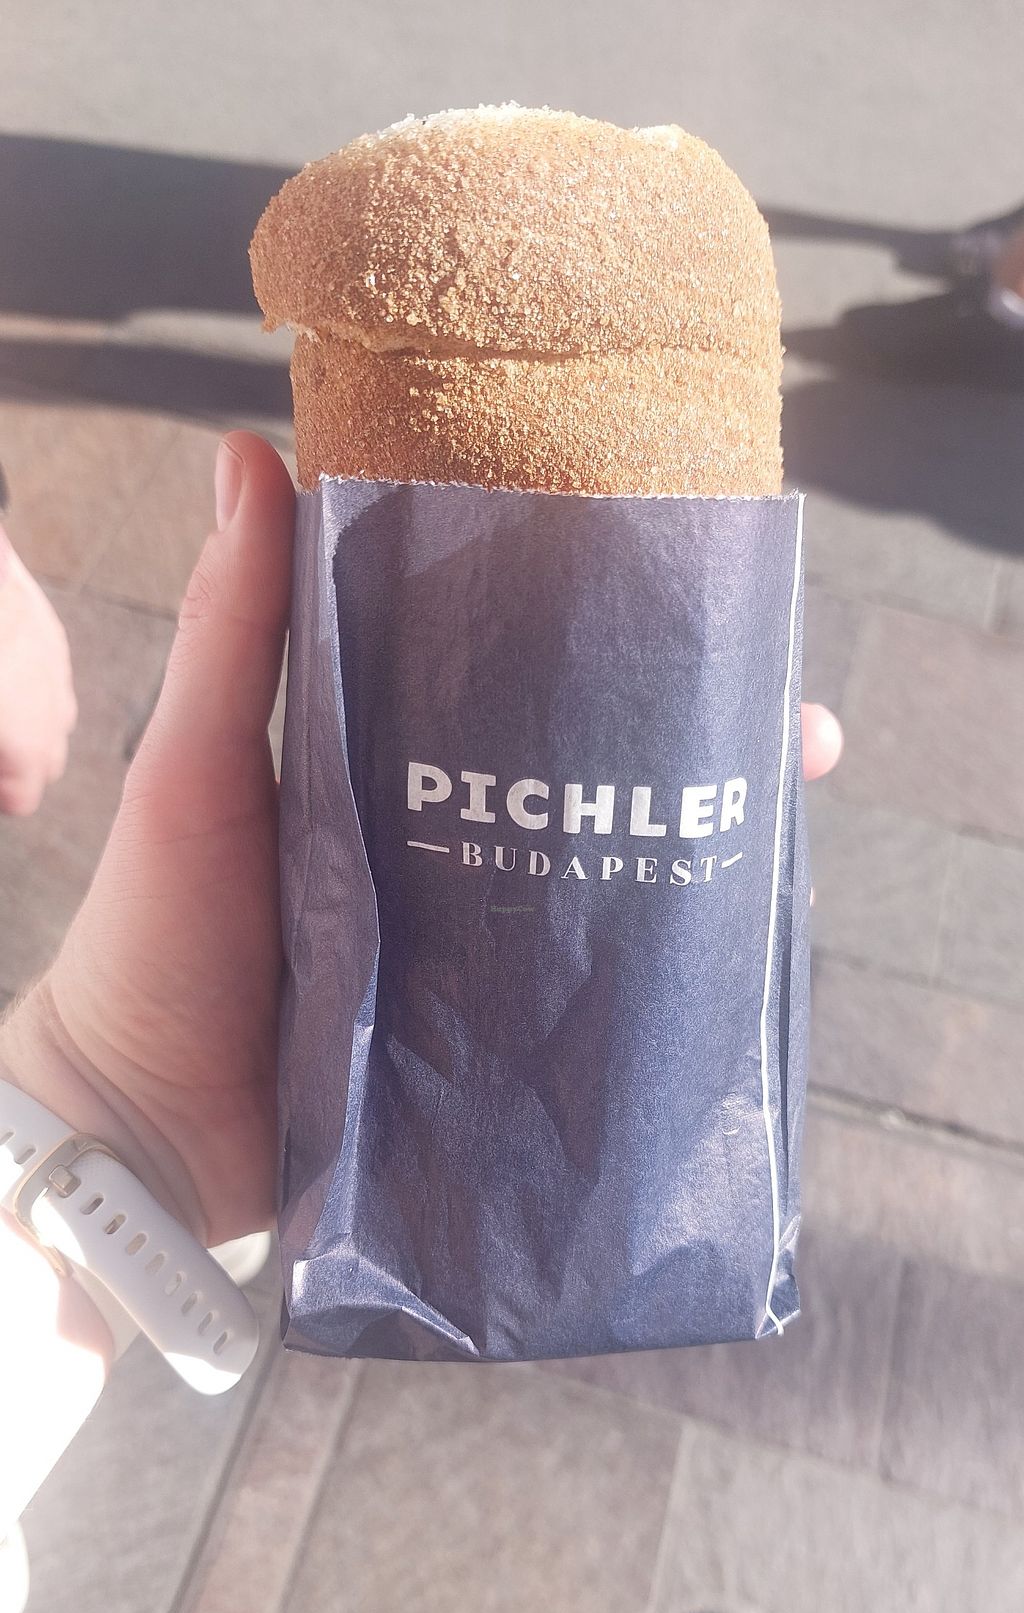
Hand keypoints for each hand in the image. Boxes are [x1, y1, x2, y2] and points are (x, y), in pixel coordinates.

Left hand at [0, 439, 841, 1253]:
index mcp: (380, 757)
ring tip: (792, 812)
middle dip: (697, 742)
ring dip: (701, 839)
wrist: (146, 1129)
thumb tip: (248, 448)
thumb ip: (232, 631)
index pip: (509, 671)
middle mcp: (441, 835)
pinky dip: (658, 952)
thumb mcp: (194, 768)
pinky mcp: (483, 1024)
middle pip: (586, 771)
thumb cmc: (153, 935)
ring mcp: (468, 934)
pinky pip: (582, 978)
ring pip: (605, 868)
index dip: (600, 629)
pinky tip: (729, 931)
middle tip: (795, 726)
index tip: (692, 585)